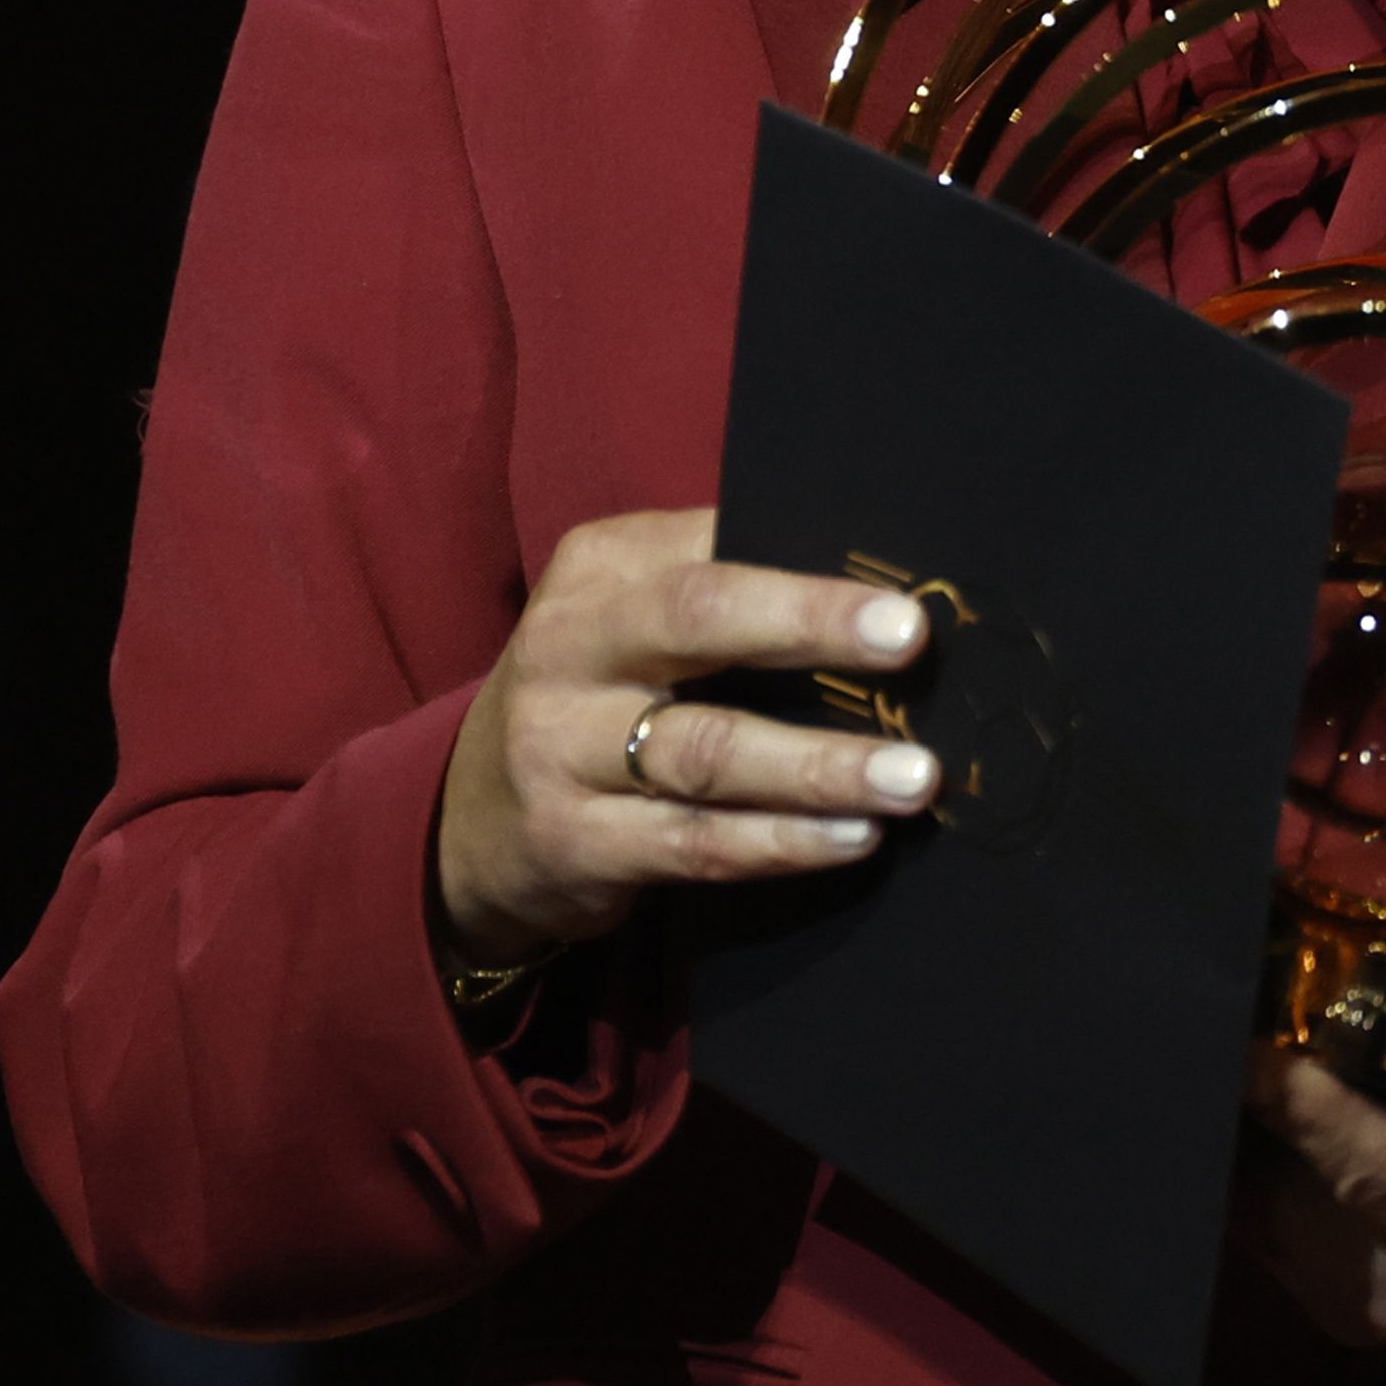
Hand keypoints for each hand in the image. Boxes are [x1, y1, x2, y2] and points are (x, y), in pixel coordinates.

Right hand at [429, 508, 935, 968]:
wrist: (472, 819)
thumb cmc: (599, 693)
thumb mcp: (632, 618)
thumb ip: (727, 594)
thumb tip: (880, 592)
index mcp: (599, 567)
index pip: (713, 543)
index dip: (809, 563)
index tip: (905, 585)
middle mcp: (568, 646)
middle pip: (699, 619)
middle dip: (811, 623)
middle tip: (910, 641)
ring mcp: (561, 748)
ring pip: (708, 750)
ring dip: (820, 766)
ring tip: (912, 777)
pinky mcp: (572, 841)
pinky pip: (695, 842)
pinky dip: (782, 841)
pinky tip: (853, 838)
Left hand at [1240, 954, 1385, 1345]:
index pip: (1370, 1172)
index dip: (1304, 1105)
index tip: (1248, 1036)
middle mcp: (1382, 1288)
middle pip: (1282, 1172)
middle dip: (1248, 1082)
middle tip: (1234, 971)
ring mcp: (1333, 1291)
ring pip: (1253, 1183)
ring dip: (1241, 1105)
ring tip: (1240, 1001)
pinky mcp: (1309, 1279)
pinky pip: (1252, 1192)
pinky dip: (1250, 1129)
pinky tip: (1260, 1061)